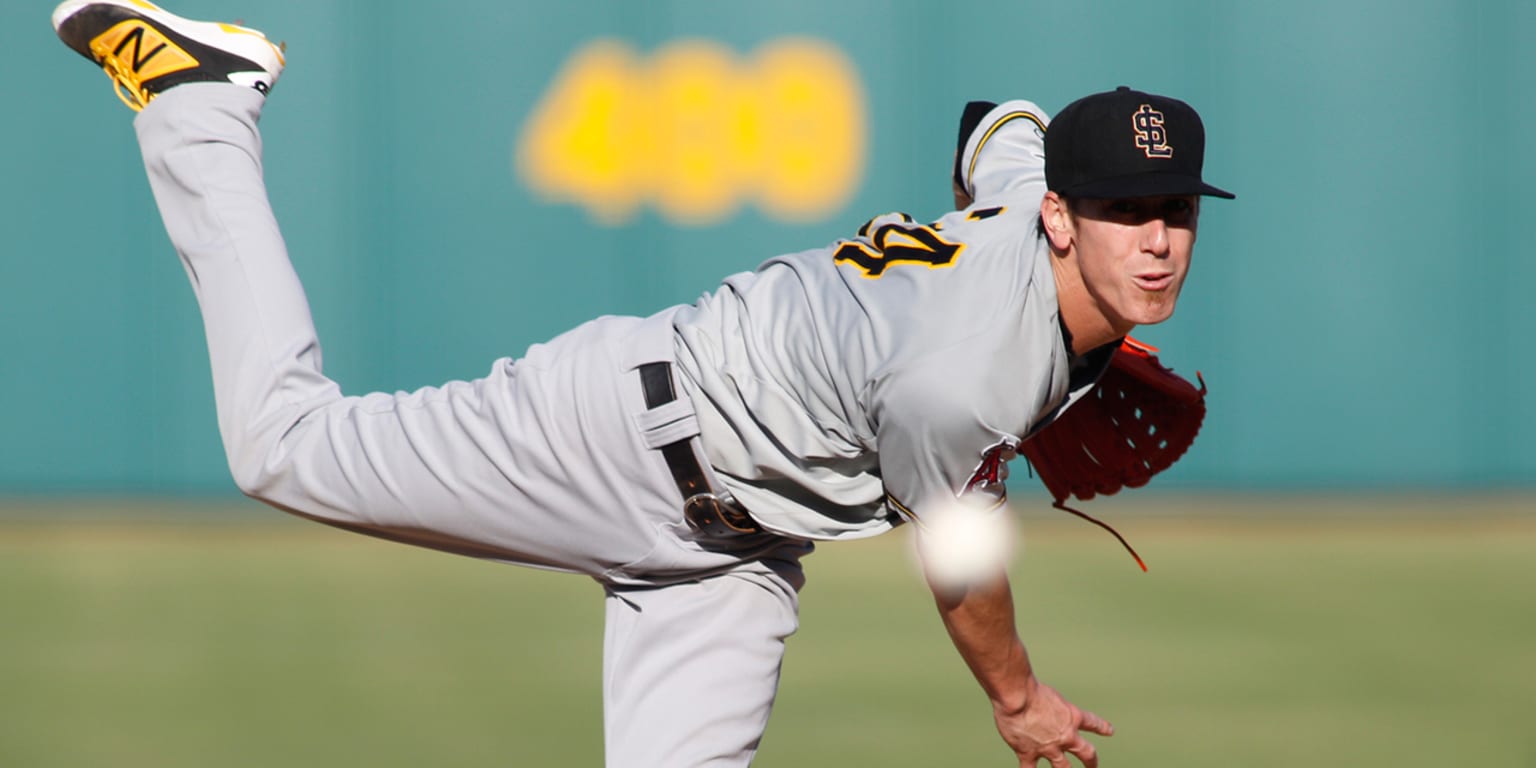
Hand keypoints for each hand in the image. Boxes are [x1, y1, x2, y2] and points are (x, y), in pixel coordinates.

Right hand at [992, 677, 1113, 766]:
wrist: (1017, 697)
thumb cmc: (1030, 688)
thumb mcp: (1051, 694)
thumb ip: (1051, 705)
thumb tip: (1042, 704)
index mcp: (1072, 717)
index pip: (1092, 723)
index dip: (1102, 728)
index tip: (1109, 731)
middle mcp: (1065, 736)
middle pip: (1086, 753)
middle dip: (1091, 762)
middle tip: (1093, 765)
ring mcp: (1048, 748)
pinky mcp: (1028, 753)